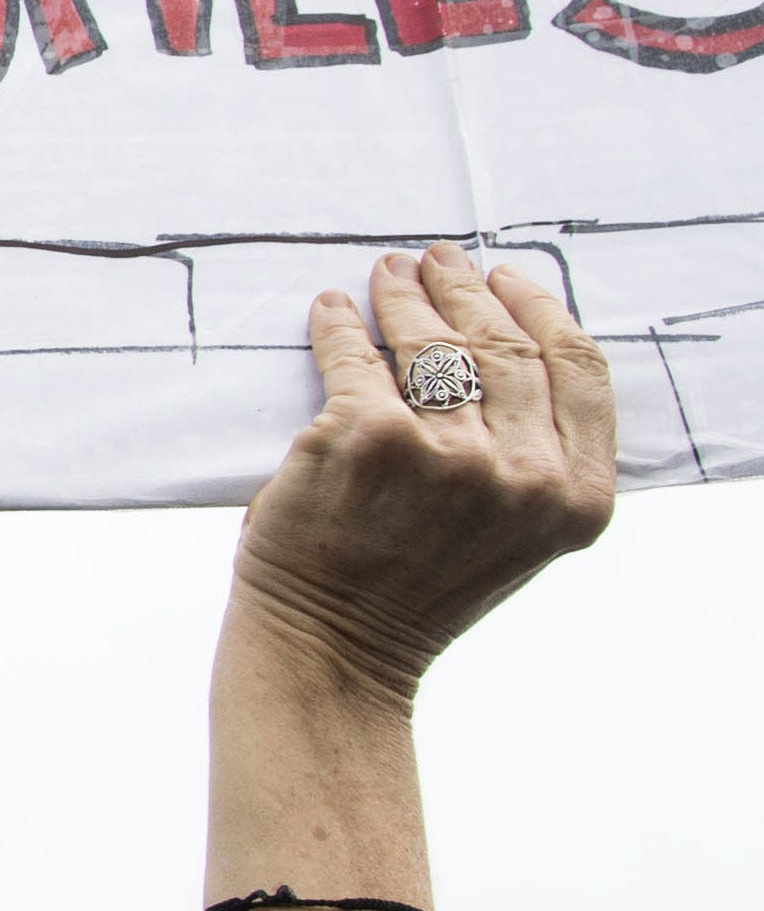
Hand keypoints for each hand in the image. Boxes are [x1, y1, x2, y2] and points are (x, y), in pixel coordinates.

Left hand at [232, 246, 614, 709]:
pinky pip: (353, 356)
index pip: (578, 371)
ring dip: (405, 297)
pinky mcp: (364, 435)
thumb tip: (511, 352)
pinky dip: (340, 324)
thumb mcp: (516, 536)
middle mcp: (521, 473)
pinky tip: (332, 309)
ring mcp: (445, 452)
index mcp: (575, 498)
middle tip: (437, 262)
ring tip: (388, 275)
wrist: (336, 649)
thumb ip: (533, 459)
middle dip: (466, 291)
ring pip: (431, 343)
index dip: (541, 310)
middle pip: (504, 345)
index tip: (509, 279)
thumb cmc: (416, 592)